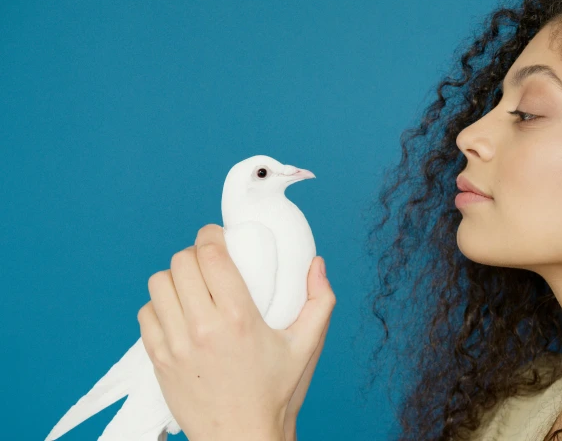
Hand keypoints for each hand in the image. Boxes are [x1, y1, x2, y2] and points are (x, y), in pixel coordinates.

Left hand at [136, 224, 335, 440]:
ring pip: (158, 284)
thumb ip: (320, 301)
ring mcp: (176, 345)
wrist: (241, 436)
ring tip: (190, 286)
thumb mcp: (307, 346)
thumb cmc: (275, 391)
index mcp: (239, 318)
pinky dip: (159, 306)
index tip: (218, 237)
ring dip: (174, 278)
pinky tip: (178, 312)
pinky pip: (146, 314)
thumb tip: (317, 263)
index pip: (210, 254)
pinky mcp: (160, 360)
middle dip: (194, 254)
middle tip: (207, 262)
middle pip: (180, 262)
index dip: (211, 235)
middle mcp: (203, 328)